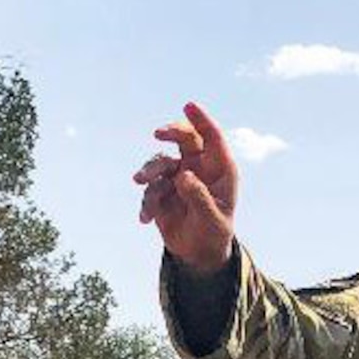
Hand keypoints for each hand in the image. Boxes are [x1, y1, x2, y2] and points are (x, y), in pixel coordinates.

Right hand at [133, 101, 239, 272]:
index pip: (211, 137)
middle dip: (170, 132)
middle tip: (157, 134)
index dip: (200, 119)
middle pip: (183, 139)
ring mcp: (178, 178)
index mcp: (218, 169)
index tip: (189, 105)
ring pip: (161, 163)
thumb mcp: (211, 219)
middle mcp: (197, 167)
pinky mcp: (162, 193)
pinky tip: (145, 219)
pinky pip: (149, 190)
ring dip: (149, 170)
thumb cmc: (214, 233)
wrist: (198, 253)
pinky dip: (146, 202)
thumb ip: (199, 197)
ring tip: (139, 182)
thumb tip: (182, 176)